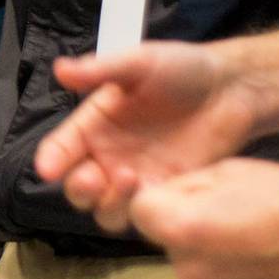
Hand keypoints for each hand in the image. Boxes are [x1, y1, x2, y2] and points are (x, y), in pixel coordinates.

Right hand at [34, 41, 257, 232]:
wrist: (230, 88)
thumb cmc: (182, 68)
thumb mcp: (139, 62)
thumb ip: (101, 69)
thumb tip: (61, 69)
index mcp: (95, 124)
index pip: (62, 147)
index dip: (52, 159)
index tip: (48, 168)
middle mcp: (109, 156)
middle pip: (78, 188)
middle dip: (78, 189)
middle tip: (92, 179)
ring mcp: (136, 179)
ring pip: (106, 210)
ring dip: (110, 203)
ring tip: (131, 179)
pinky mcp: (165, 195)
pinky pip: (144, 216)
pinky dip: (143, 212)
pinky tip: (155, 192)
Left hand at [130, 158, 278, 278]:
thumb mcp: (231, 170)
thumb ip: (188, 186)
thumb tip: (163, 197)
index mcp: (184, 229)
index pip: (139, 211)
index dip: (159, 197)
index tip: (185, 192)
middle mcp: (188, 272)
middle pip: (169, 240)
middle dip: (187, 224)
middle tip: (229, 211)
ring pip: (192, 266)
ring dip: (208, 252)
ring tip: (249, 237)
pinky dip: (228, 277)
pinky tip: (259, 262)